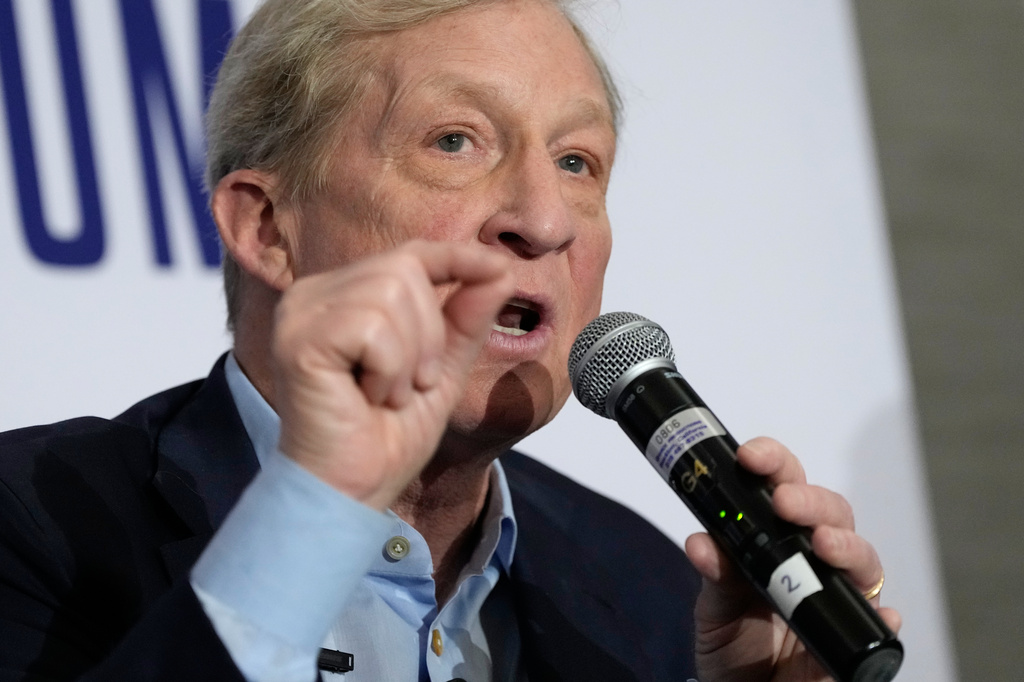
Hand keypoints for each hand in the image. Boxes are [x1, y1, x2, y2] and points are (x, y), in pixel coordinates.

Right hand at [271, 240, 513, 509]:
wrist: (353, 492)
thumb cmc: (386, 437)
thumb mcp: (442, 369)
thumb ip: (466, 319)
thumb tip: (499, 268)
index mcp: (343, 297)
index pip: (408, 255)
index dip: (456, 257)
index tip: (498, 267)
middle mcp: (315, 296)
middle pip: (404, 269)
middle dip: (430, 334)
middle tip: (413, 384)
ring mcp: (300, 314)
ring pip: (391, 293)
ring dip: (409, 357)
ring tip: (387, 395)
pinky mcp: (297, 339)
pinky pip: (373, 326)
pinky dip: (389, 369)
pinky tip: (368, 398)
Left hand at [686, 437, 901, 681]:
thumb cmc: (733, 642)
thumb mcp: (715, 606)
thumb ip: (714, 573)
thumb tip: (700, 543)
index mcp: (779, 537)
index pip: (786, 485)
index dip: (774, 463)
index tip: (750, 457)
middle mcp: (816, 560)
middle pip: (832, 514)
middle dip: (811, 501)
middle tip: (783, 503)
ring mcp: (838, 598)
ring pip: (863, 562)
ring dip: (847, 546)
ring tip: (824, 544)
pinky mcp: (852, 639)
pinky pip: (876, 628)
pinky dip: (882, 619)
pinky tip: (881, 614)